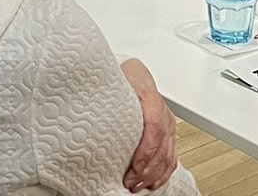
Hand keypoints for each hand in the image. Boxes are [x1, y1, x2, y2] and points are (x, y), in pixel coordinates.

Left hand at [119, 58, 176, 192]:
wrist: (134, 73)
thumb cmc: (122, 79)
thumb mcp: (114, 81)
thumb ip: (106, 94)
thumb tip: (85, 110)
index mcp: (150, 97)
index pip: (155, 126)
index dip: (147, 149)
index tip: (135, 166)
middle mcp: (163, 112)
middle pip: (162, 145)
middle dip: (148, 168)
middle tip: (131, 182)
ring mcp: (168, 123)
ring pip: (168, 154)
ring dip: (154, 174)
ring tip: (138, 185)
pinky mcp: (168, 133)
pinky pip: (172, 156)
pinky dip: (163, 173)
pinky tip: (153, 182)